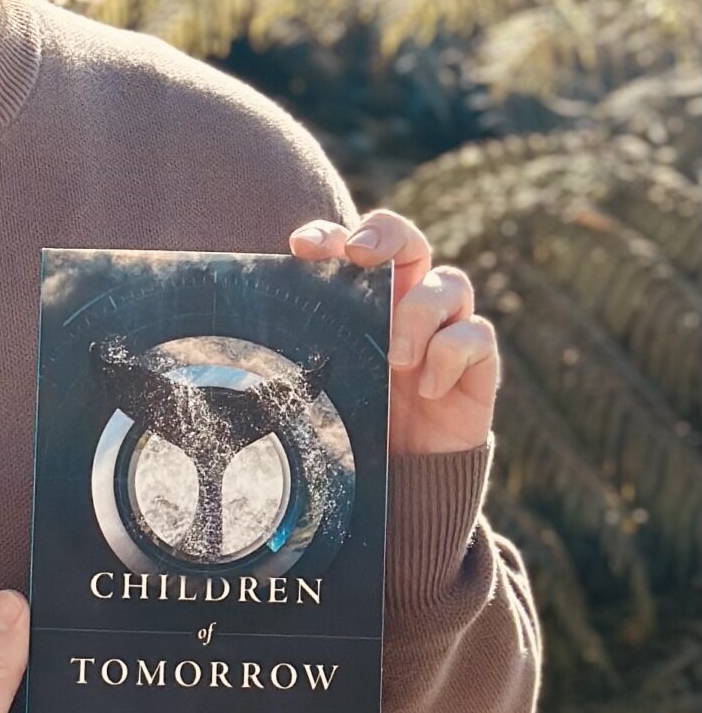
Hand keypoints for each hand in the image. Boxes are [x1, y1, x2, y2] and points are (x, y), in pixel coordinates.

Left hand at [288, 206, 497, 456]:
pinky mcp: (477, 363)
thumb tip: (235, 345)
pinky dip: (451, 355)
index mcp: (364, 301)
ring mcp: (444, 329)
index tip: (300, 247)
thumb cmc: (356, 423)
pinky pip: (477, 335)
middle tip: (361, 257)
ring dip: (420, 312)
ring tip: (397, 360)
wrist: (404, 478)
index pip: (350, 247)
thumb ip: (299, 356)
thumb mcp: (322, 385)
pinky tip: (428, 390)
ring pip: (450, 282)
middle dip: (386, 233)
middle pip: (408, 240)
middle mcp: (407, 303)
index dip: (329, 235)